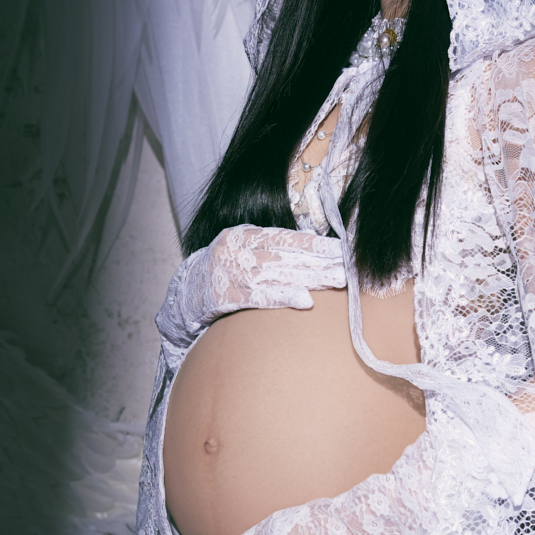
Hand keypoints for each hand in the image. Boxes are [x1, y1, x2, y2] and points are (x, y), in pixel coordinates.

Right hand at [156, 225, 346, 358]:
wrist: (185, 294)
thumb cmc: (224, 272)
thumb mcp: (243, 250)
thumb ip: (271, 247)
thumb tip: (315, 247)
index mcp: (242, 234)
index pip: (285, 237)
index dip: (315, 244)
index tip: (341, 249)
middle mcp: (236, 250)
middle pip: (286, 255)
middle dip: (320, 262)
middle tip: (348, 268)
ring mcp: (230, 273)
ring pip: (277, 275)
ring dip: (311, 279)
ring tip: (337, 281)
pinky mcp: (225, 297)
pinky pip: (259, 298)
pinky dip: (284, 298)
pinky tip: (306, 300)